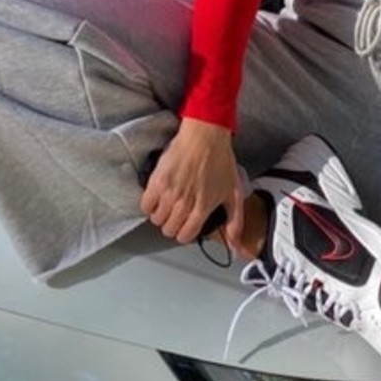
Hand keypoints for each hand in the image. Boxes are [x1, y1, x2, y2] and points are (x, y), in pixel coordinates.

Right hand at [139, 118, 246, 248]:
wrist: (205, 136)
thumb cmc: (220, 161)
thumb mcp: (234, 193)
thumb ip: (235, 221)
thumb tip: (235, 244)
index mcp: (203, 207)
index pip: (185, 236)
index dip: (184, 234)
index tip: (184, 227)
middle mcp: (185, 203)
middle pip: (169, 230)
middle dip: (172, 226)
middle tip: (175, 216)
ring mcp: (170, 193)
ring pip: (156, 219)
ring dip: (161, 216)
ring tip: (166, 206)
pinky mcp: (157, 182)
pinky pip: (145, 205)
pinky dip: (149, 206)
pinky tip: (156, 199)